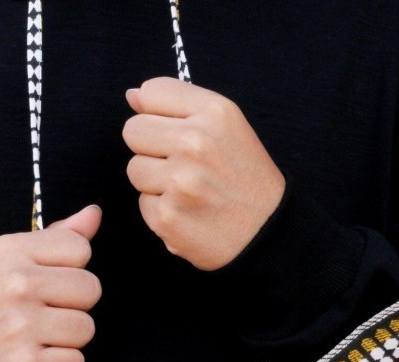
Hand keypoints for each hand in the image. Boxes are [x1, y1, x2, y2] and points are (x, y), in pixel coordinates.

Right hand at [0, 205, 102, 361]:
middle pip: (91, 289)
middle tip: (39, 317)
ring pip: (86, 328)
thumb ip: (55, 238)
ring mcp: (22, 326)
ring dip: (66, 341)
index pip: (80, 249)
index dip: (69, 271)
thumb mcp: (7, 262)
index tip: (43, 286)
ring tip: (34, 341)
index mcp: (11, 251)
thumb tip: (94, 213)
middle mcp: (16, 284)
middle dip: (72, 307)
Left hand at [123, 78, 285, 270]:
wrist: (267, 231)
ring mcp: (179, 182)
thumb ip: (180, 105)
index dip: (156, 112)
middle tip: (181, 164)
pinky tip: (187, 212)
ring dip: (154, 181)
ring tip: (186, 190)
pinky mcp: (166, 217)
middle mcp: (195, 143)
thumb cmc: (245, 177)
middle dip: (150, 147)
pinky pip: (143, 203)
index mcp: (213, 112)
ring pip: (135, 168)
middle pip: (133, 130)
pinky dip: (161, 209)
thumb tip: (132, 95)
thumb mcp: (226, 126)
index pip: (151, 92)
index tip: (173, 130)